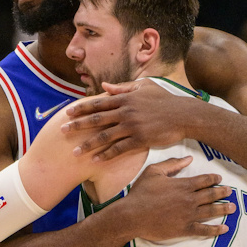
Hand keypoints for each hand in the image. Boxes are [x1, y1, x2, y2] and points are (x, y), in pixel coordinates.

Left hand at [61, 80, 187, 160]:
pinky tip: (95, 160)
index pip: (98, 103)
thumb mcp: (144, 87)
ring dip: (88, 145)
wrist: (184, 115)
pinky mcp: (140, 139)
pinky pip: (119, 149)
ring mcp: (132, 126)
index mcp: (125, 99)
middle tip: (62, 131)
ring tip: (75, 152)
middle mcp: (126, 112)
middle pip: (96, 119)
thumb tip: (104, 85)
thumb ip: (123, 88)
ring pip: (105, 137)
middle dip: (77, 126)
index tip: (68, 113)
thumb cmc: (165, 100)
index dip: (82, 108)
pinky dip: (106, 155)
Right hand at [119, 157, 234, 241]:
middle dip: (222, 192)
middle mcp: (189, 200)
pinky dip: (216, 230)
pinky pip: (204, 230)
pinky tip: (224, 229)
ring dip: (224, 208)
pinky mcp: (184, 229)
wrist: (132, 215)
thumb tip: (188, 159)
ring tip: (232, 207)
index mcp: (183, 185)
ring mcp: (188, 215)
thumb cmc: (140, 193)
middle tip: (230, 192)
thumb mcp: (154, 172)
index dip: (214, 179)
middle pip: (211, 195)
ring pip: (212, 211)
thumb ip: (172, 164)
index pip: (205, 180)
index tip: (220, 179)